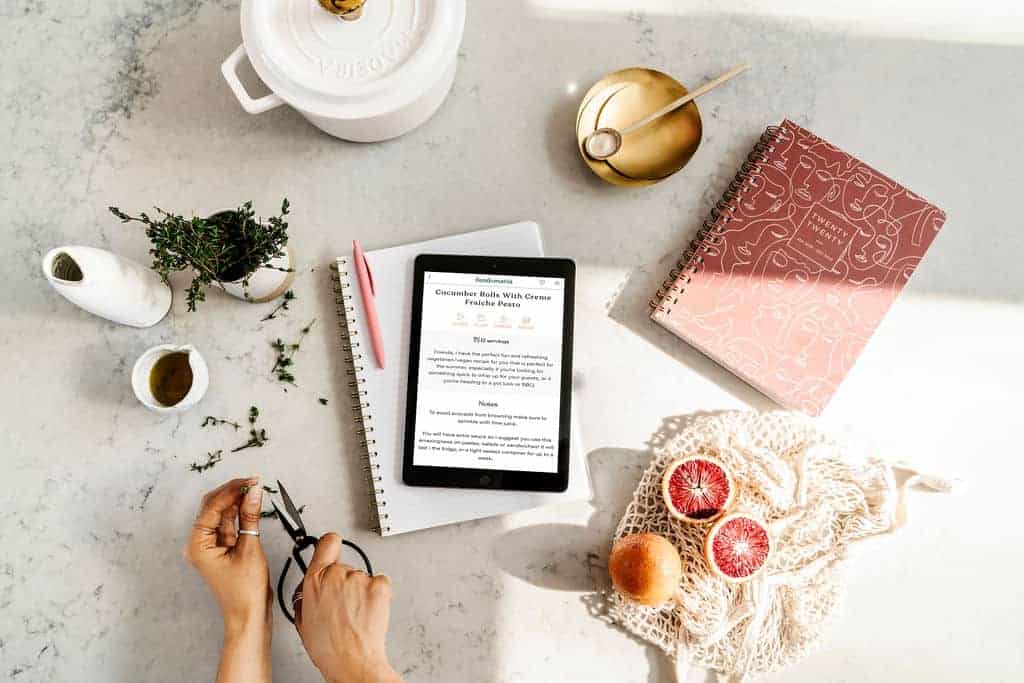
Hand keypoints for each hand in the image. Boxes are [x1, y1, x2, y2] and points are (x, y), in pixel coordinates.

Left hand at [184, 477, 271, 682]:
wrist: (248, 614)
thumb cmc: (245, 590)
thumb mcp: (249, 548)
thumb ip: (250, 517)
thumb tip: (254, 492)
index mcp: (197, 545)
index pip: (212, 508)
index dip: (231, 491)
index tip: (250, 481)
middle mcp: (199, 544)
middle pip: (212, 507)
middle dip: (232, 492)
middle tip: (253, 482)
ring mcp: (210, 546)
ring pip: (221, 513)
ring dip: (237, 500)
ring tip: (255, 489)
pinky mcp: (222, 548)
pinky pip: (228, 524)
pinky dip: (239, 513)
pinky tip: (251, 503)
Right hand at [294, 533, 400, 682]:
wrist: (352, 662)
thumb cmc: (328, 647)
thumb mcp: (303, 619)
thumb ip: (307, 595)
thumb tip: (311, 586)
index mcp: (315, 580)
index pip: (327, 543)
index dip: (330, 545)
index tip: (332, 548)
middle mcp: (337, 575)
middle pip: (345, 566)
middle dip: (345, 582)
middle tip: (344, 605)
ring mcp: (359, 579)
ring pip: (362, 577)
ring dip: (361, 590)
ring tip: (356, 614)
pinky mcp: (379, 586)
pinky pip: (380, 582)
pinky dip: (378, 593)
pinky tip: (370, 610)